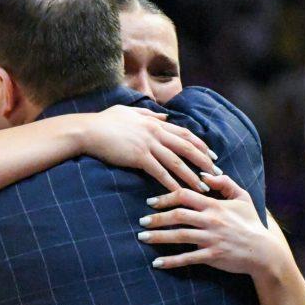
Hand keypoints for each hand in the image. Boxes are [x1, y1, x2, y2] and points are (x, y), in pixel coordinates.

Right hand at [79, 106, 217, 193]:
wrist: (87, 130)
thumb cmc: (104, 121)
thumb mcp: (129, 112)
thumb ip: (148, 113)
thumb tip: (164, 115)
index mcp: (154, 122)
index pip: (184, 134)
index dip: (200, 145)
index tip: (212, 156)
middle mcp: (155, 131)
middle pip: (186, 147)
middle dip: (204, 161)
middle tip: (216, 174)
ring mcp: (148, 144)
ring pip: (176, 161)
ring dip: (192, 176)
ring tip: (203, 188)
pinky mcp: (138, 157)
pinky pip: (159, 172)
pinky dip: (171, 183)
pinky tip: (179, 192)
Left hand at [139, 172, 282, 274]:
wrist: (264, 251)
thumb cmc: (251, 223)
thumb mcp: (243, 198)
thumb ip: (225, 183)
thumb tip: (205, 175)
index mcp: (215, 205)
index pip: (185, 195)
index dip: (166, 197)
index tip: (151, 202)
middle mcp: (211, 221)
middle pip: (178, 215)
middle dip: (157, 218)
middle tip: (141, 221)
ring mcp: (211, 239)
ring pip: (180, 236)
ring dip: (158, 237)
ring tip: (142, 237)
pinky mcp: (212, 256)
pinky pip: (187, 258)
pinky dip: (171, 261)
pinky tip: (157, 263)